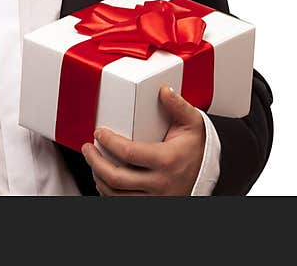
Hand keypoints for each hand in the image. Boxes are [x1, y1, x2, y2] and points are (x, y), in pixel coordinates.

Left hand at [81, 85, 205, 195]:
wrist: (207, 174)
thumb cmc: (194, 148)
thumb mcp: (192, 124)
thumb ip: (178, 106)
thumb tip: (164, 91)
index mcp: (167, 160)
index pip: (129, 153)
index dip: (109, 142)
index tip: (99, 133)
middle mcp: (160, 183)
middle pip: (116, 177)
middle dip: (95, 161)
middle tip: (88, 148)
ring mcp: (155, 198)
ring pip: (115, 194)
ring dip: (98, 177)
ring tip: (92, 162)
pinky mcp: (151, 205)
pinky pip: (121, 203)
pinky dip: (107, 192)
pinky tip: (103, 179)